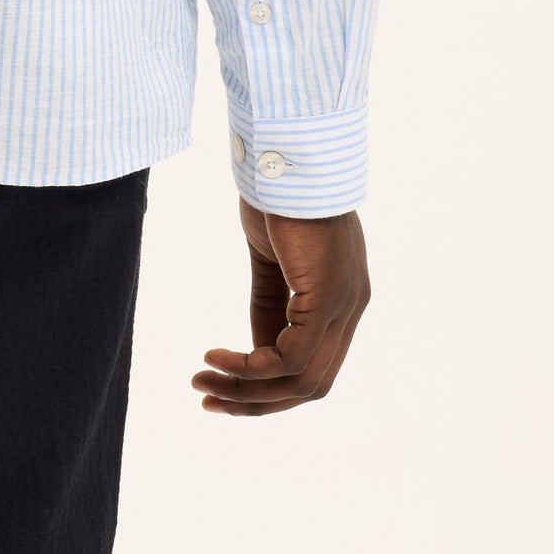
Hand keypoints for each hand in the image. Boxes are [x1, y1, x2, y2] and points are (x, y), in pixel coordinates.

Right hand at [191, 197, 370, 415]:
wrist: (286, 152)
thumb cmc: (277, 194)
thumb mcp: (272, 259)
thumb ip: (271, 303)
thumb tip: (256, 351)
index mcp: (341, 299)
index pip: (314, 366)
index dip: (271, 387)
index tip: (224, 386)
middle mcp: (350, 309)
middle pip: (310, 385)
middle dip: (257, 400)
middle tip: (208, 398)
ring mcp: (344, 305)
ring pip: (300, 380)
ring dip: (246, 389)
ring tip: (203, 382)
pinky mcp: (327, 297)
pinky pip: (289, 356)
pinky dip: (250, 366)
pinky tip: (215, 355)